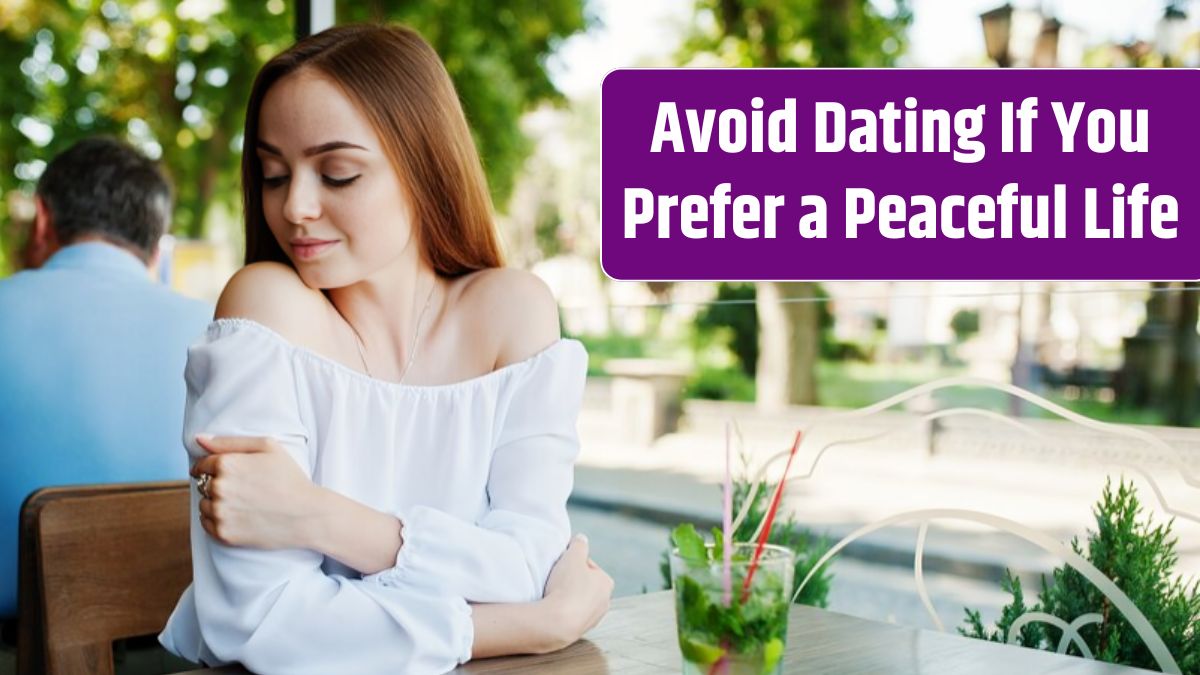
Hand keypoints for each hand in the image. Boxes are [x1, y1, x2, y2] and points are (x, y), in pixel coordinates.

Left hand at [191, 434, 319, 548]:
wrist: (306, 515)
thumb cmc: (290, 478)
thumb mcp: (268, 447)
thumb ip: (230, 441)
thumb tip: (199, 439)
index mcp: (227, 464)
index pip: (202, 464)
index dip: (214, 467)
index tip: (229, 473)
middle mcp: (219, 488)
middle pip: (202, 485)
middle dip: (217, 485)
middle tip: (243, 489)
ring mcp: (220, 512)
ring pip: (204, 505)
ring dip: (216, 503)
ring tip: (243, 503)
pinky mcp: (223, 533)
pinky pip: (206, 524)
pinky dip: (218, 520)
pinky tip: (239, 516)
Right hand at [541, 534, 613, 647]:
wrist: (556, 622)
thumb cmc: (567, 587)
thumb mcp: (572, 556)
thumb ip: (578, 545)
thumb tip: (582, 538)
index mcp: (606, 582)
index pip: (588, 565)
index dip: (573, 562)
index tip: (562, 566)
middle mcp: (604, 602)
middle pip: (583, 584)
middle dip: (571, 580)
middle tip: (556, 579)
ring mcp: (593, 618)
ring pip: (577, 600)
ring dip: (566, 596)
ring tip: (553, 594)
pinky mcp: (580, 631)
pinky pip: (570, 615)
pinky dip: (562, 610)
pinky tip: (553, 608)